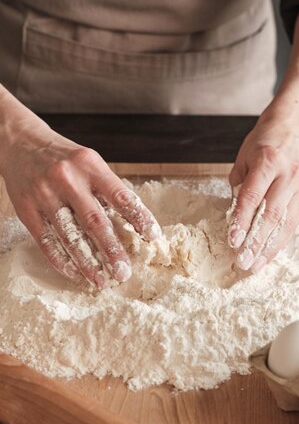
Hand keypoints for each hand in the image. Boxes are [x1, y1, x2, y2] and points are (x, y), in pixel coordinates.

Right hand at [1, 127, 160, 288]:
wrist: (20, 142)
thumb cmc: (65, 159)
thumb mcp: (90, 164)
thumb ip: (107, 191)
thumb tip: (132, 227)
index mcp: (90, 166)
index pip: (121, 196)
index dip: (139, 218)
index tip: (153, 238)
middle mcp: (68, 179)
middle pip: (94, 221)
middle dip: (112, 250)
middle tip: (124, 272)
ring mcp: (45, 194)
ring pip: (69, 236)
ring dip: (87, 263)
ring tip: (101, 281)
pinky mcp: (26, 209)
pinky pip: (46, 241)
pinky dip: (62, 260)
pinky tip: (75, 273)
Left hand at [227, 110, 298, 272]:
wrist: (293, 128)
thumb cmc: (264, 142)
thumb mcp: (243, 157)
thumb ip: (238, 186)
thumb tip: (233, 217)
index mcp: (268, 161)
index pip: (253, 197)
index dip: (242, 221)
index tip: (233, 241)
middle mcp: (288, 175)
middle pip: (270, 214)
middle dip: (256, 242)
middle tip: (243, 261)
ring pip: (284, 224)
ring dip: (269, 248)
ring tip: (255, 265)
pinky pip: (292, 225)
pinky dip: (279, 242)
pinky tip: (268, 255)